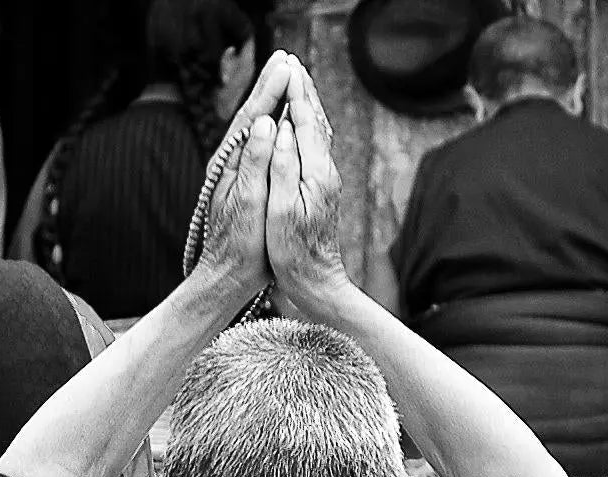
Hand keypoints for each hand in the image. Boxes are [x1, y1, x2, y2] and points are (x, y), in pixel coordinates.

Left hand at [196, 51, 290, 295]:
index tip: (287, 65)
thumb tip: (265, 123)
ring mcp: (238, 174)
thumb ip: (254, 163)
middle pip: (252, 117)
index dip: (270, 90)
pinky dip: (273, 129)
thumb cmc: (239, 245)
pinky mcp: (246, 186)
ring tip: (286, 80)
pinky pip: (262, 147)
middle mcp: (231, 165)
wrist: (227, 276)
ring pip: (256, 130)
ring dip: (271, 104)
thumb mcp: (248, 203)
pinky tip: (283, 122)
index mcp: (231, 165)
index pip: (252, 117)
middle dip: (269, 88)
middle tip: (287, 59)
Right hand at [267, 58, 347, 306]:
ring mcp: (326, 182)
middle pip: (317, 122)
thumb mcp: (281, 211)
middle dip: (304, 92)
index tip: (286, 67)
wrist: (315, 281)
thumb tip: (283, 128)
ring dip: (307, 106)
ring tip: (297, 84)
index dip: (295, 93)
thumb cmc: (294, 252)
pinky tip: (301, 124)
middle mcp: (326, 173)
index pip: (307, 122)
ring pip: (318, 133)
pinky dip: (307, 127)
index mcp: (317, 174)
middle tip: (292, 63)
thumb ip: (283, 167)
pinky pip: (314, 148)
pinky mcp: (321, 191)